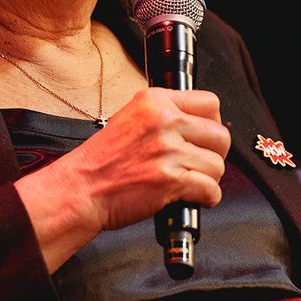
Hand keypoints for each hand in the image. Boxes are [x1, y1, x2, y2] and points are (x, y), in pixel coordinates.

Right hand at [15, 88, 229, 271]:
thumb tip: (198, 125)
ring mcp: (167, 150)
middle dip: (214, 155)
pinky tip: (189, 198)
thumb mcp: (130, 119)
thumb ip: (163, 116)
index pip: (209, 103)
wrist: (80, 188)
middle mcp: (163, 121)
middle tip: (198, 164)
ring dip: (207, 179)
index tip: (204, 138)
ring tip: (187, 182)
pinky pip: (211, 190)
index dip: (211, 124)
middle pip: (220, 135)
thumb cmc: (101, 161)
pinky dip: (206, 199)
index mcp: (154, 101)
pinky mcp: (170, 180)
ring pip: (217, 165)